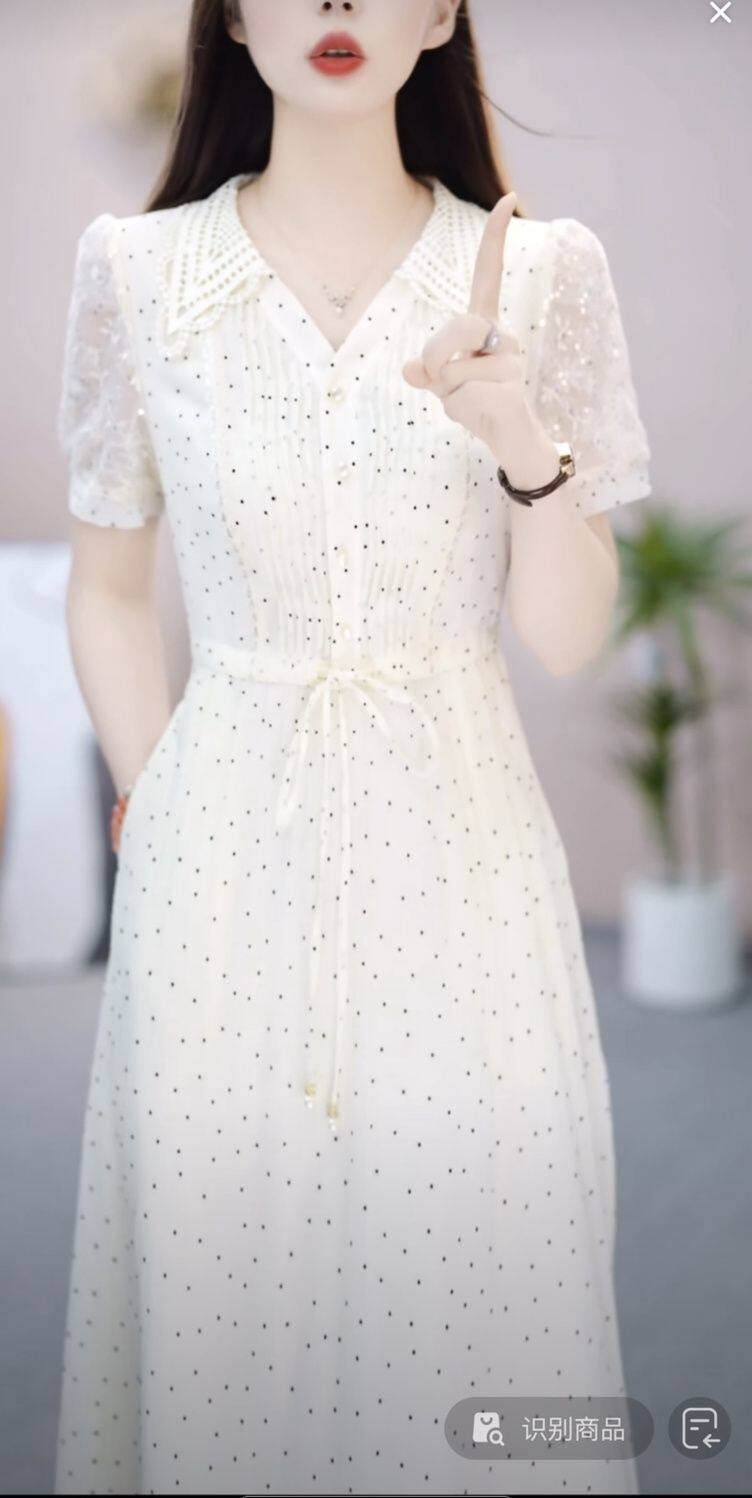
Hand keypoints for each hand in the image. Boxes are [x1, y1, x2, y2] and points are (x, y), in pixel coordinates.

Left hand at [401, 191, 559, 486]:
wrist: (510, 439)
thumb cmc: (478, 404)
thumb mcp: (444, 383)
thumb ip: (428, 370)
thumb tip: (412, 370)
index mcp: (487, 324)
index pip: (489, 274)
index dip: (495, 238)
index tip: (506, 199)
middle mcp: (504, 335)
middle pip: (458, 326)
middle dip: (438, 353)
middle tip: (438, 377)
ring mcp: (510, 361)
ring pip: (453, 368)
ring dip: (447, 390)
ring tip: (467, 401)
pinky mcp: (508, 388)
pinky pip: (462, 393)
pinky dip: (458, 408)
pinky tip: (479, 413)